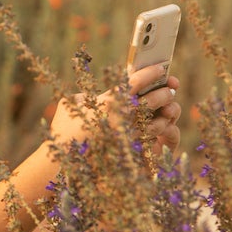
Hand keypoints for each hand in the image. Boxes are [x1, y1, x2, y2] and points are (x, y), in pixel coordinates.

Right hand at [49, 64, 181, 151]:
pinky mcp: (129, 153)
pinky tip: (159, 125)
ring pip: (158, 123)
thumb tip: (97, 94)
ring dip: (166, 114)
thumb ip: (87, 94)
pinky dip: (158, 131)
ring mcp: (127, 137)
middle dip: (164, 93)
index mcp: (107, 101)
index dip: (151, 73)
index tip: (161, 68)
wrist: (61, 162)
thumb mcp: (70, 103)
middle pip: (153, 101)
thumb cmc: (63, 130)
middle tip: (170, 88)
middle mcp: (121, 118)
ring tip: (170, 107)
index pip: (136, 81)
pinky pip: (152, 140)